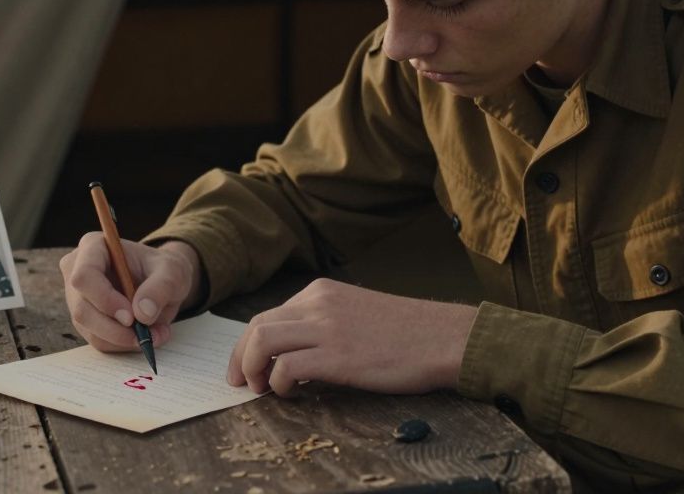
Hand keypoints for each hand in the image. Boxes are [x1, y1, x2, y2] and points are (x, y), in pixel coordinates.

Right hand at [60, 235, 201, 352]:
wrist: (162, 282)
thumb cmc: (163, 269)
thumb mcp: (173, 271)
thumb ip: (161, 287)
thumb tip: (142, 313)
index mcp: (93, 247)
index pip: (84, 276)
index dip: (105, 299)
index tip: (131, 316)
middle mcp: (77, 271)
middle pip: (82, 308)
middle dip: (114, 328)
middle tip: (145, 334)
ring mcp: (78, 298)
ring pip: (89, 329)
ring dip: (123, 339)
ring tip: (156, 334)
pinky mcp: (86, 320)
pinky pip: (98, 340)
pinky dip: (123, 345)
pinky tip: (146, 336)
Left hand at [228, 278, 477, 395]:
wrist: (443, 337)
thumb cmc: (407, 332)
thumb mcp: (356, 312)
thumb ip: (325, 322)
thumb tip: (294, 352)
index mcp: (322, 291)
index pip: (269, 313)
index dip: (249, 343)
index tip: (246, 366)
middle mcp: (319, 303)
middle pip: (257, 325)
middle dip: (240, 356)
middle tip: (241, 382)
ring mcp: (327, 327)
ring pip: (262, 340)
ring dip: (252, 368)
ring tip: (261, 389)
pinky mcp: (338, 355)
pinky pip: (286, 366)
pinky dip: (278, 382)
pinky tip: (291, 393)